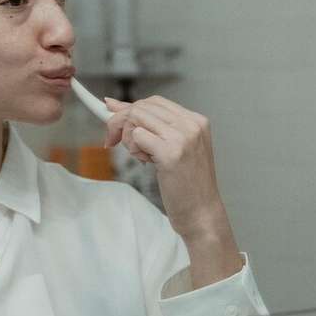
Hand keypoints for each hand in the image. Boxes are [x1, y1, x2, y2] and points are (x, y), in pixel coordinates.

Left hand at [103, 94, 231, 240]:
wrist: (202, 213)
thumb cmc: (187, 186)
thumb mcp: (175, 149)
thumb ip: (151, 127)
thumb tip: (115, 106)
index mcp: (196, 121)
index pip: (155, 102)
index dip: (130, 109)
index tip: (113, 118)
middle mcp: (191, 125)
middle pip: (142, 106)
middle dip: (120, 122)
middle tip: (113, 141)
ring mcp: (182, 137)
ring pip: (137, 118)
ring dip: (128, 138)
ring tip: (142, 157)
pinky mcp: (171, 153)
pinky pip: (136, 136)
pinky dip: (134, 150)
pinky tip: (147, 163)